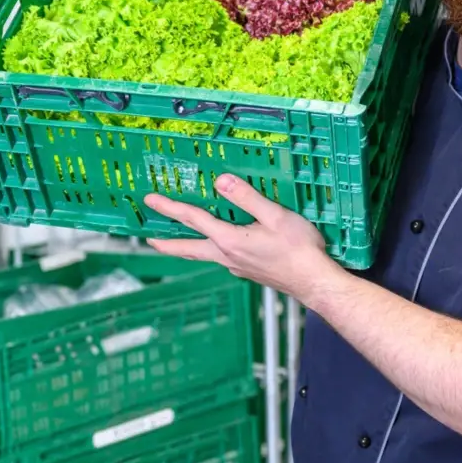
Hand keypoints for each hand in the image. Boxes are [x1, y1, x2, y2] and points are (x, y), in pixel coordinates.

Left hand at [142, 174, 344, 302]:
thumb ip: (246, 197)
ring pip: (203, 255)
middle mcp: (227, 256)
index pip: (193, 219)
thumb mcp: (275, 215)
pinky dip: (209, 250)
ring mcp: (236, 266)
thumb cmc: (299, 249)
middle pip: (188, 248)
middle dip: (166, 242)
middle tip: (147, 238)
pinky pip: (221, 258)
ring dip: (185, 248)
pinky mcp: (247, 271)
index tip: (150, 200)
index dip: (170, 207)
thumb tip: (221, 181)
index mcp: (230, 240)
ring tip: (174, 242)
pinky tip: (218, 246)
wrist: (313, 281)